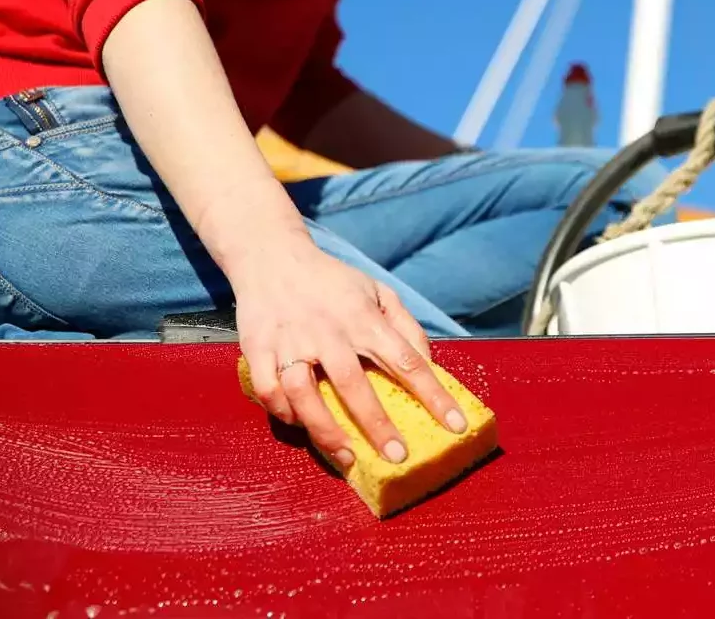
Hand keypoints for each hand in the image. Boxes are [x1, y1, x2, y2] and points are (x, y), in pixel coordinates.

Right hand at [229, 233, 468, 468]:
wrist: (272, 257)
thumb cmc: (333, 282)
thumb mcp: (377, 290)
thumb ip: (405, 325)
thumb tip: (427, 363)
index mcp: (363, 318)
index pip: (407, 361)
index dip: (434, 396)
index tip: (455, 425)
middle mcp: (328, 332)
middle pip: (353, 384)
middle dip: (377, 425)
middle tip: (397, 456)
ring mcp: (290, 342)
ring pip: (303, 393)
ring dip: (325, 429)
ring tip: (347, 456)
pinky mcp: (258, 349)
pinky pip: (269, 391)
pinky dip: (283, 413)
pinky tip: (300, 425)